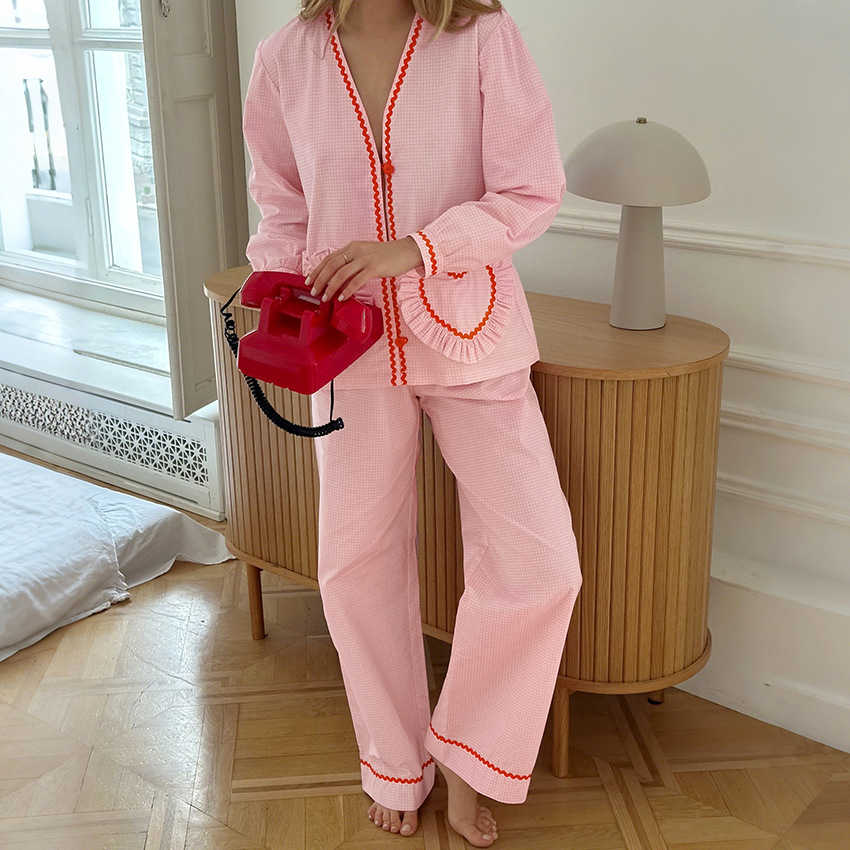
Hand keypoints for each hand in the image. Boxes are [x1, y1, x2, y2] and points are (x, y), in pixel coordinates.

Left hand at [306, 238, 423, 301]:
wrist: (407, 252)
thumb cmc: (388, 257)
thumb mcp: (367, 255)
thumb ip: (354, 263)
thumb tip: (341, 279)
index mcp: (352, 247)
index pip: (329, 258)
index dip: (317, 269)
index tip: (309, 280)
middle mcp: (356, 250)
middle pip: (332, 265)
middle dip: (320, 279)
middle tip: (313, 291)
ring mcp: (365, 259)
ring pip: (341, 273)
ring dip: (331, 287)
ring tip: (325, 297)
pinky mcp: (374, 267)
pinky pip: (356, 281)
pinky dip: (347, 290)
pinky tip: (342, 298)